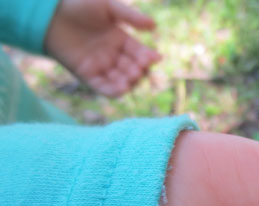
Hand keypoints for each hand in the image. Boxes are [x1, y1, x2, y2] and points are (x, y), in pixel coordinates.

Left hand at [44, 0, 160, 96]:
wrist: (50, 14)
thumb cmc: (79, 6)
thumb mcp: (108, 7)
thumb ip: (131, 16)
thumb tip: (154, 26)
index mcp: (121, 40)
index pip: (140, 53)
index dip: (148, 58)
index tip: (154, 58)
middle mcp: (113, 56)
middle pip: (133, 69)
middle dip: (139, 71)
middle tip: (139, 67)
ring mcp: (101, 67)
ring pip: (122, 81)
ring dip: (130, 82)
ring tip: (131, 77)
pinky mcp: (87, 75)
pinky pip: (104, 88)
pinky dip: (114, 91)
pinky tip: (122, 89)